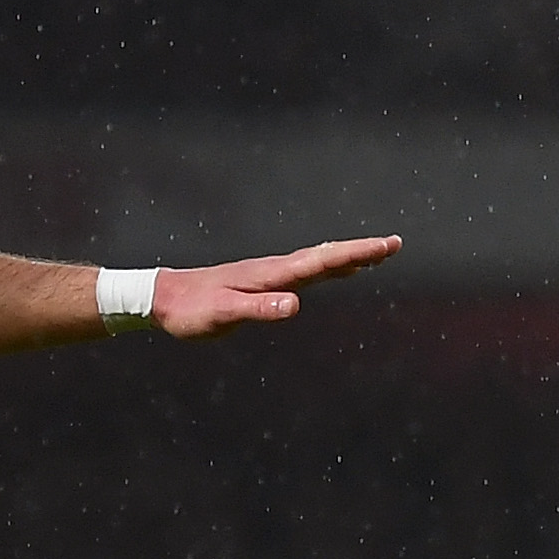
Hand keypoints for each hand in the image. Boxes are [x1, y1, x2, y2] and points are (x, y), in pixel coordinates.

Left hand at [151, 237, 400, 335]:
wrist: (163, 298)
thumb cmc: (192, 310)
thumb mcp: (224, 315)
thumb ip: (259, 309)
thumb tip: (295, 306)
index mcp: (271, 275)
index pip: (322, 262)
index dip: (356, 254)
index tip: (386, 246)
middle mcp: (276, 270)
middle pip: (327, 256)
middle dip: (362, 251)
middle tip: (395, 244)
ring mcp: (271, 275)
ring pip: (319, 262)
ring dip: (349, 257)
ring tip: (377, 255)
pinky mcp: (264, 284)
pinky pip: (306, 273)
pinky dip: (329, 268)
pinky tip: (337, 271)